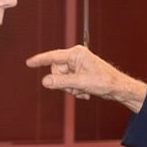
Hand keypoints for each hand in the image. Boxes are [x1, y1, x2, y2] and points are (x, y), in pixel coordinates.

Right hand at [26, 45, 146, 112]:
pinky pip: (69, 82)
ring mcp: (78, 65)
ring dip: (71, 89)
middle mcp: (76, 57)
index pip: (53, 57)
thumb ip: (62, 82)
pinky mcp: (80, 72)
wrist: (118, 88)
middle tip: (76, 90)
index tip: (28, 63)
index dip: (40, 60)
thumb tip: (45, 81)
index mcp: (76, 54)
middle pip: (57, 71)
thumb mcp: (81, 83)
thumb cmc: (105, 81)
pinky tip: (85, 93)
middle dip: (64, 84)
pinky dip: (75, 89)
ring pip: (62, 79)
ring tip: (84, 92)